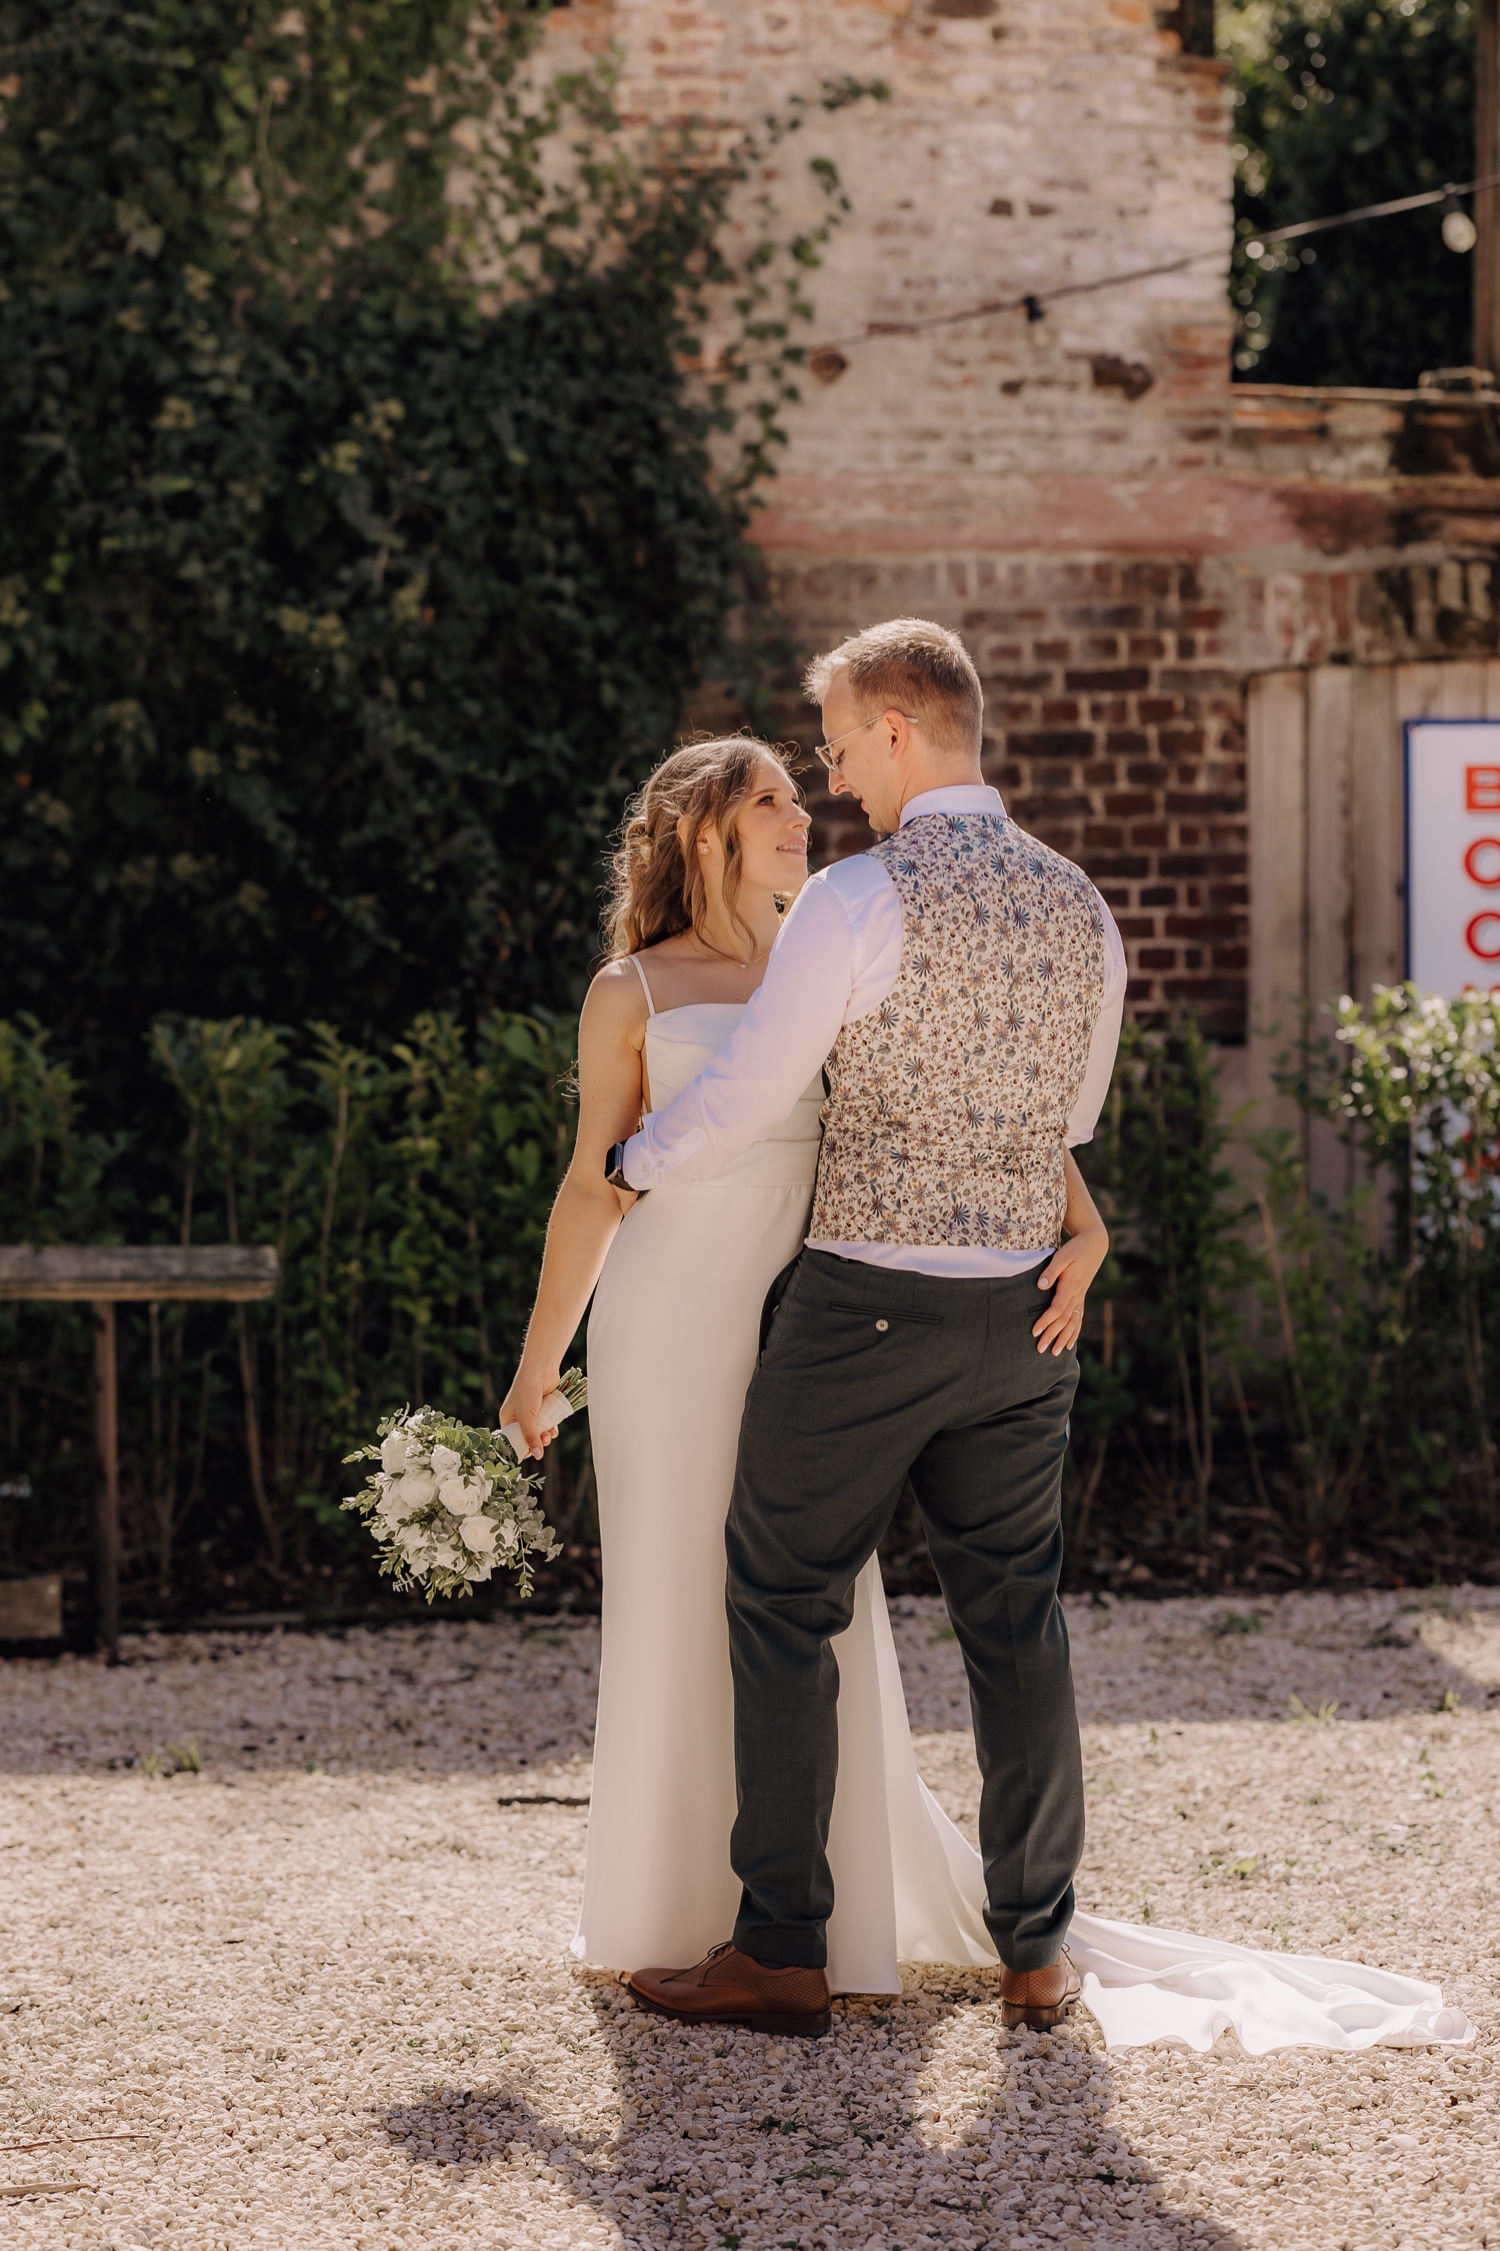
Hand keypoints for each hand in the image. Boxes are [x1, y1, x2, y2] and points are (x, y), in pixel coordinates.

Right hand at [497, 1360, 562, 1460]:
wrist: (541, 1369)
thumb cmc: (527, 1390)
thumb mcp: (527, 1416)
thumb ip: (531, 1436)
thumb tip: (538, 1455)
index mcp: (507, 1419)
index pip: (512, 1440)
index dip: (521, 1448)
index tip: (531, 1454)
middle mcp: (518, 1417)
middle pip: (527, 1437)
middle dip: (536, 1442)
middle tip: (544, 1441)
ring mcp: (532, 1413)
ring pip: (539, 1432)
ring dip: (545, 1436)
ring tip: (549, 1435)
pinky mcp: (544, 1409)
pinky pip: (547, 1424)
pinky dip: (551, 1429)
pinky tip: (554, 1430)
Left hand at [1032, 1224, 1107, 1356]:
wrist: (1094, 1244)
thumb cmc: (1075, 1248)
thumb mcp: (1062, 1256)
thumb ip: (1051, 1271)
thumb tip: (1040, 1285)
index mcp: (1071, 1286)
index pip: (1057, 1309)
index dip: (1046, 1321)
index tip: (1034, 1332)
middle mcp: (1077, 1295)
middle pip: (1064, 1320)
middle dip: (1052, 1335)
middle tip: (1040, 1349)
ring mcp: (1081, 1297)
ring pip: (1073, 1322)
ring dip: (1064, 1338)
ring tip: (1055, 1353)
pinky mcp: (1081, 1297)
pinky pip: (1079, 1319)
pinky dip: (1074, 1332)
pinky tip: (1069, 1344)